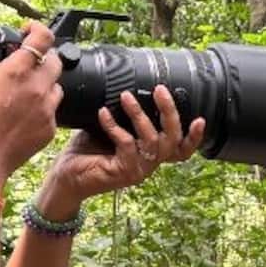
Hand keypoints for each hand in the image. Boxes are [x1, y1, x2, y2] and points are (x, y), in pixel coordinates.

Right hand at [0, 23, 63, 184]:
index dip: (37, 29)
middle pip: (55, 60)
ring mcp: (47, 109)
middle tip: (25, 63)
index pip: (44, 36)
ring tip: (24, 90)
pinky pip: (53, 110)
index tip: (26, 32)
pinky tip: (24, 113)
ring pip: (57, 85)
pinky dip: (42, 107)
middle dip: (42, 57)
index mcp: (17, 70)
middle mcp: (38, 87)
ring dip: (44, 82)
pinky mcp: (50, 128)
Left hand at [40, 86, 205, 214]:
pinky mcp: (123, 172)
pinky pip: (126, 144)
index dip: (194, 138)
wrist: (65, 179)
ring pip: (152, 141)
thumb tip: (128, 87)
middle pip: (173, 141)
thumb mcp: (110, 130)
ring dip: (139, 115)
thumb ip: (124, 117)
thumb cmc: (86, 153)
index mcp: (151, 155)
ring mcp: (138, 170)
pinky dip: (115, 126)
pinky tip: (103, 114)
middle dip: (169, 113)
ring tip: (126, 96)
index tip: (200, 119)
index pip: (181, 150)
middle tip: (160, 90)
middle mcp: (149, 164)